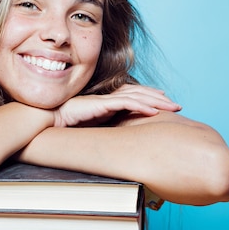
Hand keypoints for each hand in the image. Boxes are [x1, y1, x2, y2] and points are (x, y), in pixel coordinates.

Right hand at [53, 84, 181, 126]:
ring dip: (156, 102)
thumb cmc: (68, 123)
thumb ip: (106, 124)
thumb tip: (120, 135)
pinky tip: (153, 111)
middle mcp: (108, 97)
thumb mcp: (93, 124)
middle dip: (160, 99)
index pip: (134, 95)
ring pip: (136, 97)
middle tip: (177, 105)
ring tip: (171, 107)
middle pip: (139, 94)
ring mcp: (105, 99)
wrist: (50, 119)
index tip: (165, 100)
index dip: (150, 96)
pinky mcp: (100, 104)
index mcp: (107, 101)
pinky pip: (125, 104)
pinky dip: (140, 106)